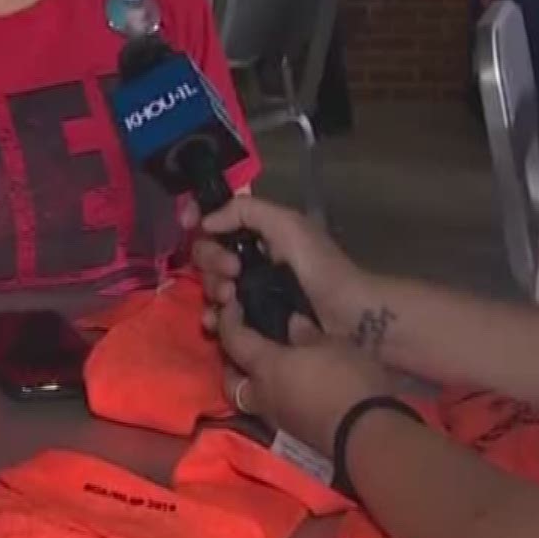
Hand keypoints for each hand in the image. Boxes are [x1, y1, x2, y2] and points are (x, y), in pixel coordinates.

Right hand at [183, 194, 376, 344]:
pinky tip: (215, 322)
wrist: (347, 316)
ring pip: (209, 287)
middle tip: (233, 269)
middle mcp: (247, 262)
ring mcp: (247, 295)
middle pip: (205, 256)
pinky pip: (218, 319)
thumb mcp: (287, 223)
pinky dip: (211, 318)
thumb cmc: (319, 266)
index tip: (191, 224)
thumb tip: (205, 222)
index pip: (215, 224)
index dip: (199, 222)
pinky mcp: (250, 326)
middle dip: (211, 259)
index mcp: (256, 236)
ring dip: (212, 288)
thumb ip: (245, 210)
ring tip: (231, 296)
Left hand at [213, 298, 393, 452]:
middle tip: (247, 345)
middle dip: (232, 363)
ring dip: (253, 382)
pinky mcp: (295, 433)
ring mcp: (277, 418)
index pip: (233, 340)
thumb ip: (307, 334)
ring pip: (250, 399)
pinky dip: (275, 395)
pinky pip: (273, 409)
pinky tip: (293, 385)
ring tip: (273, 365)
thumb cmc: (347, 380)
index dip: (228, 320)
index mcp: (265, 367)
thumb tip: (292, 323)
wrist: (368, 434)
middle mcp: (262, 395)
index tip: (232, 305)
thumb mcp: (333, 345)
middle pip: (230, 380)